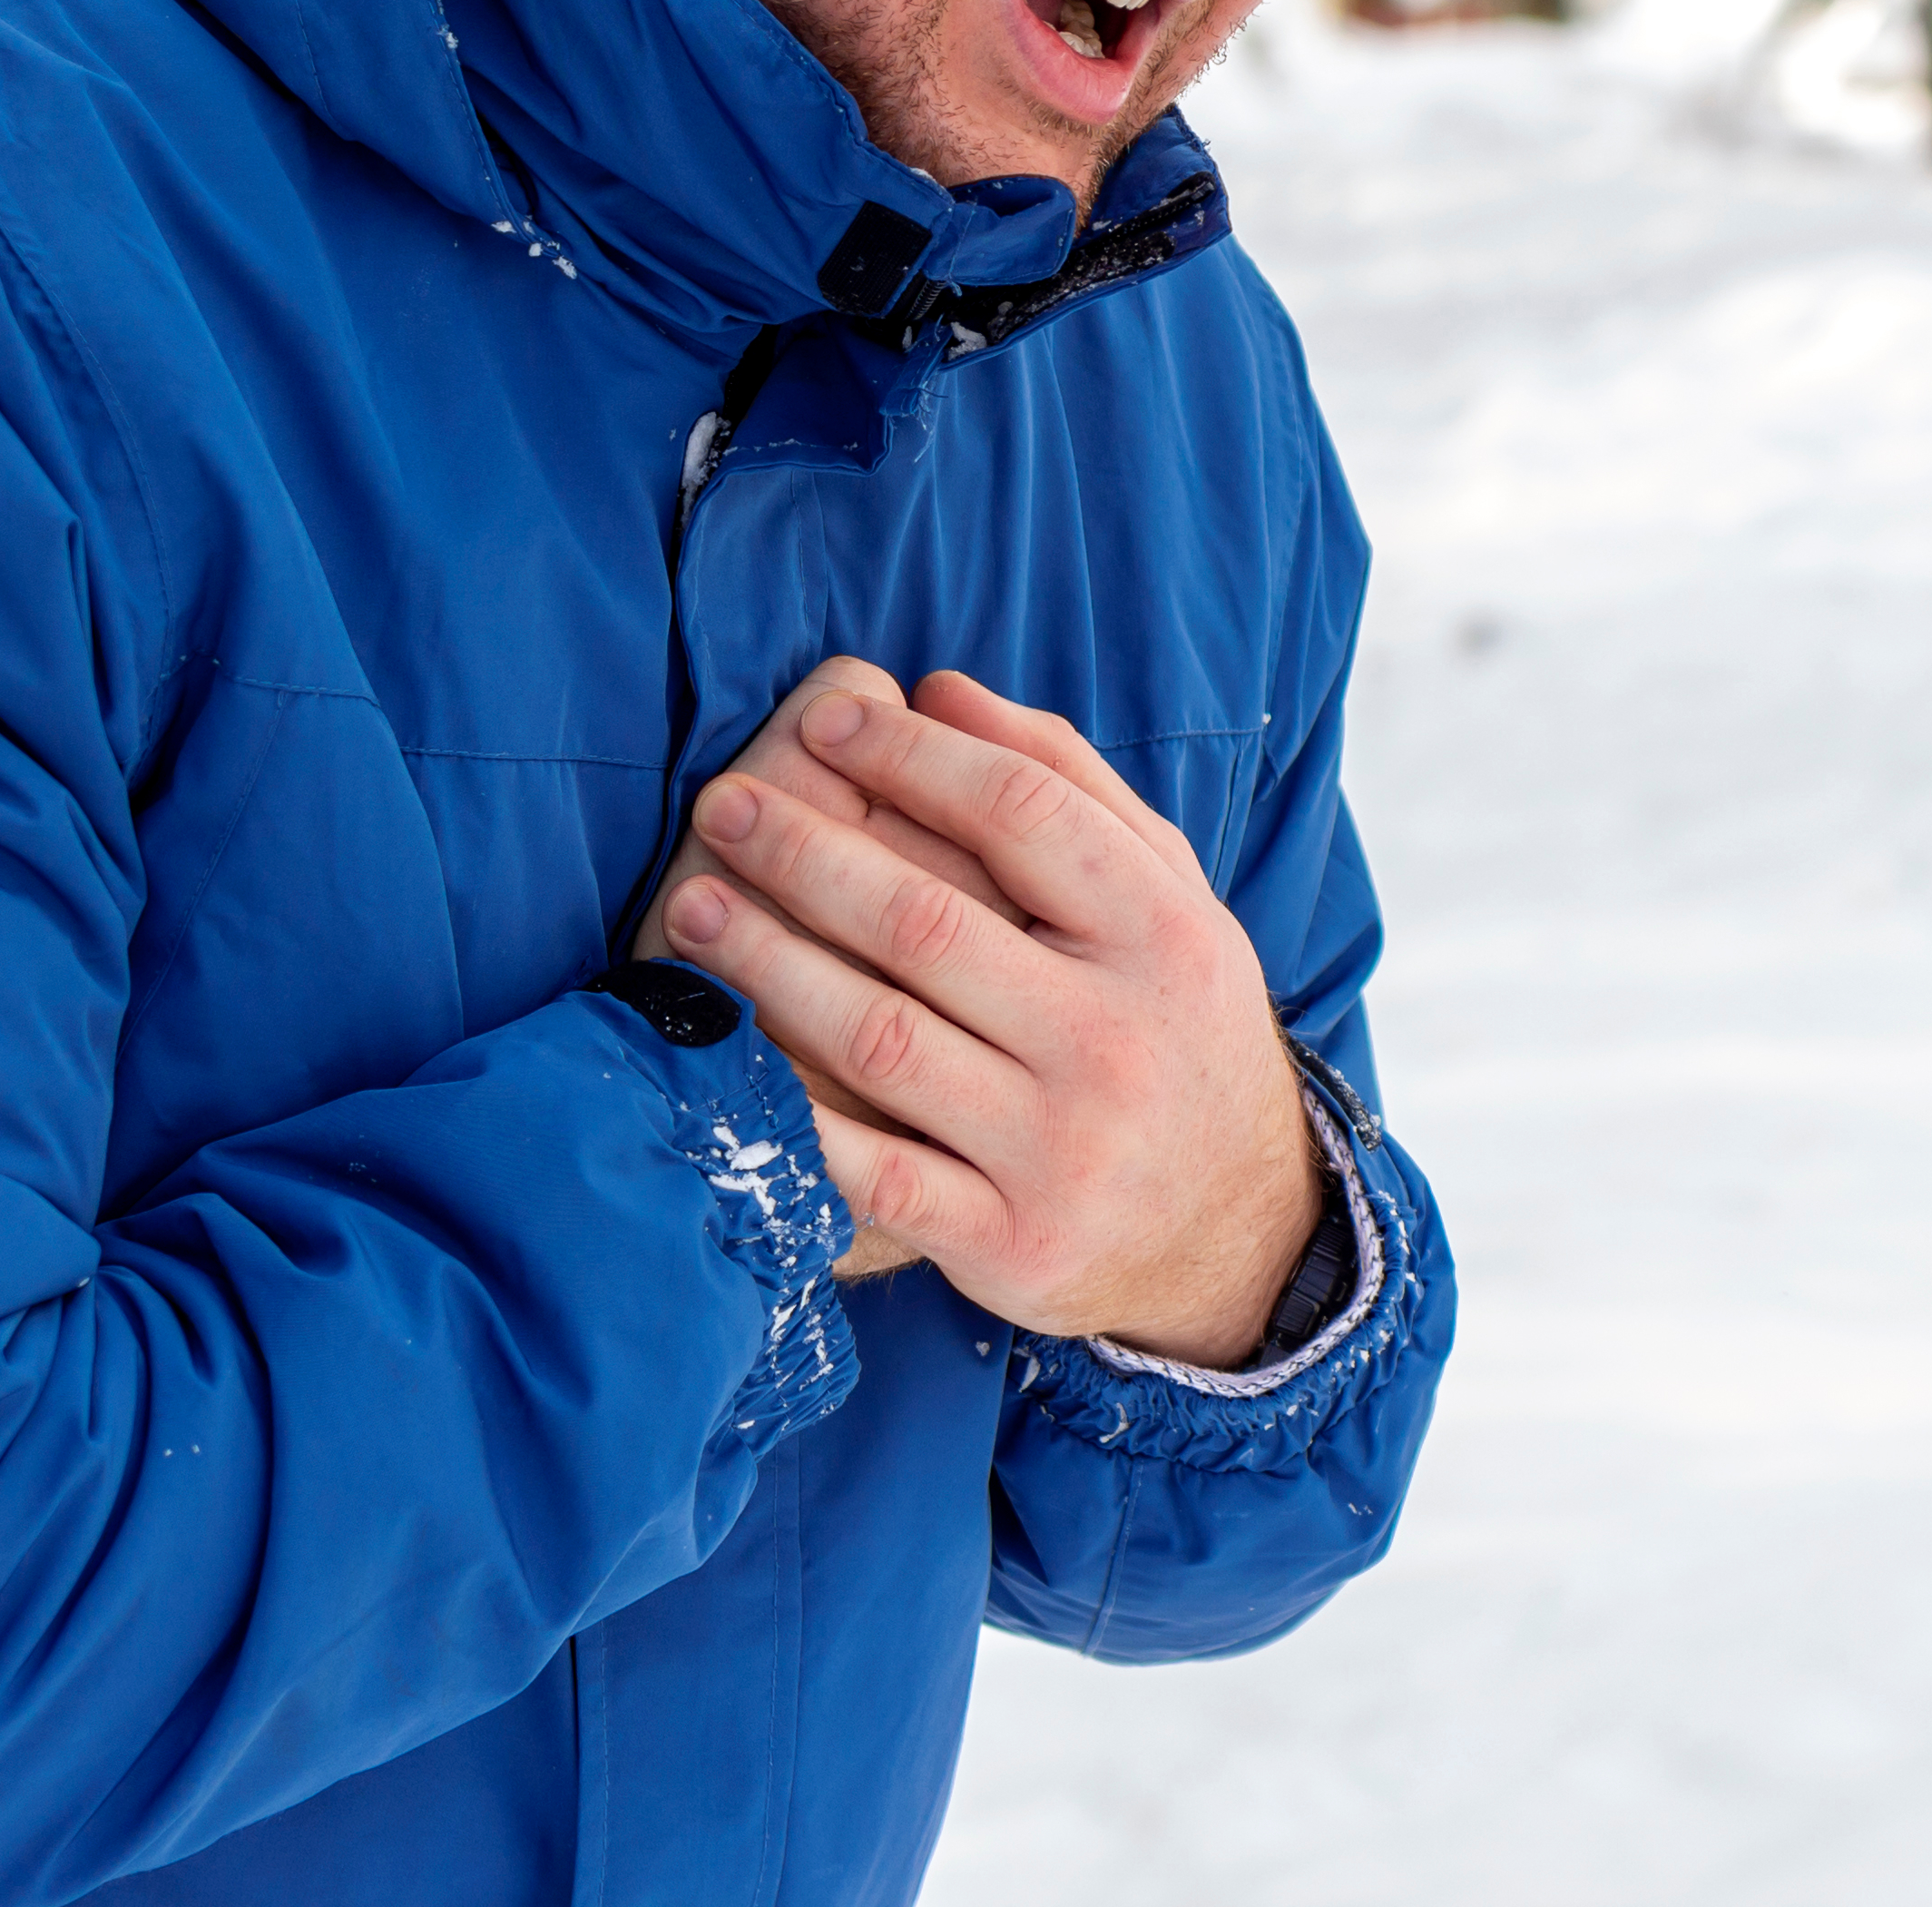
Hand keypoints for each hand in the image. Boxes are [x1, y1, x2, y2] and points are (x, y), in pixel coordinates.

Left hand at [658, 671, 1319, 1363]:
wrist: (1238, 1229)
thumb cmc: (1174, 1026)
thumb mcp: (1168, 897)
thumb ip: (1067, 783)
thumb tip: (937, 689)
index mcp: (1164, 935)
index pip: (1021, 812)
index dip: (909, 756)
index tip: (824, 721)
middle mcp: (1115, 1039)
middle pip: (926, 922)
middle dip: (805, 853)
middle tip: (724, 804)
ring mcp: (1059, 1148)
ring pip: (881, 1040)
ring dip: (768, 965)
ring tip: (693, 907)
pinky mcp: (1009, 1242)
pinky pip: (872, 1174)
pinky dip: (792, 1113)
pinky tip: (723, 1054)